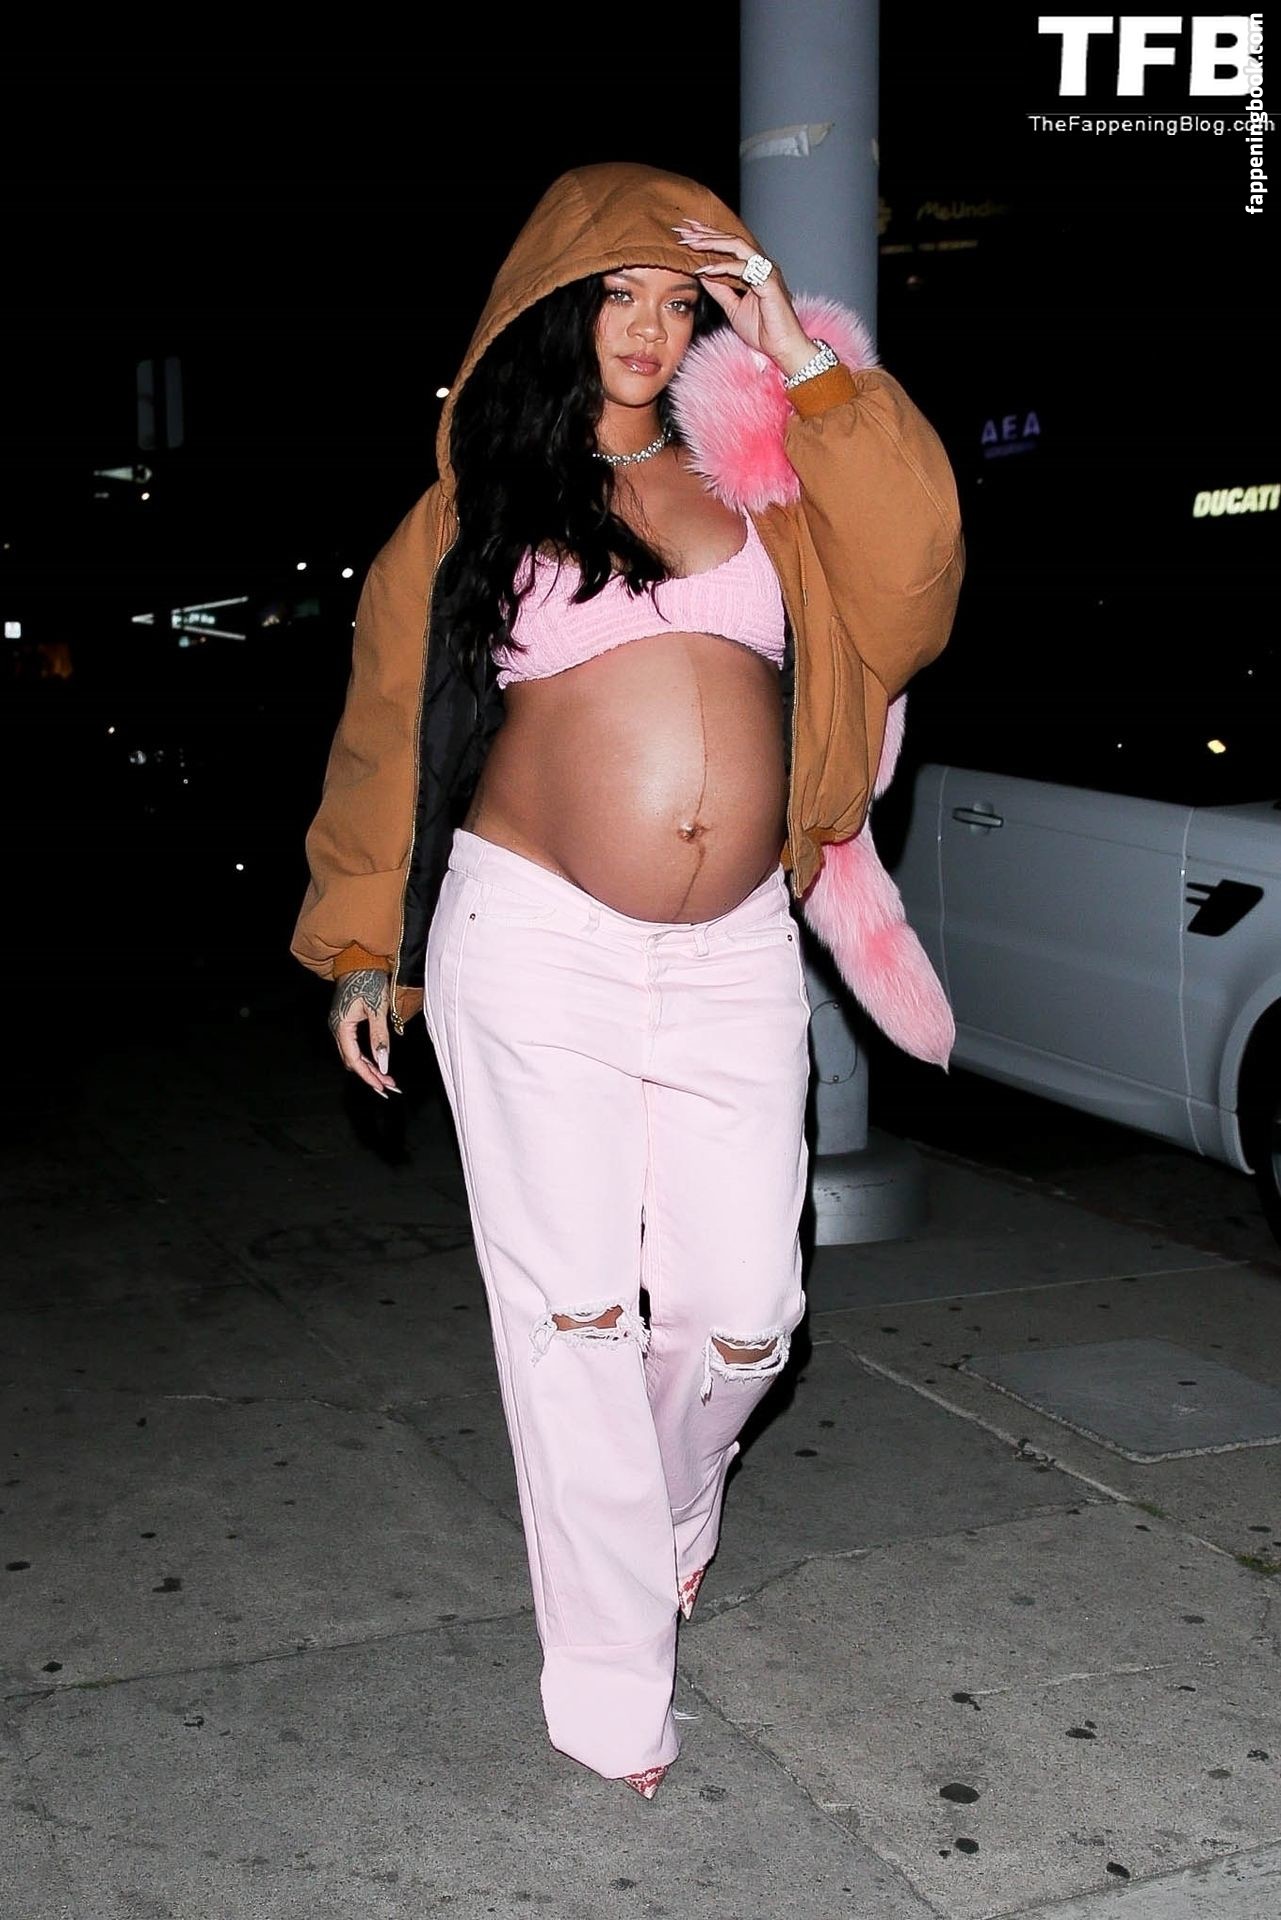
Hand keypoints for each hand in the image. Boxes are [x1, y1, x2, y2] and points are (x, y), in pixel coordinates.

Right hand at [327, 968, 400, 1098]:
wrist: (359, 960)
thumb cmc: (369, 979)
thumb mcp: (378, 1009)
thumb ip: (379, 1037)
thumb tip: (383, 1064)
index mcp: (341, 1026)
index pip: (353, 1059)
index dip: (368, 1075)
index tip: (382, 1087)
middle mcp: (336, 1028)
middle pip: (351, 1060)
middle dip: (370, 1075)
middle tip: (389, 1086)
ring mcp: (339, 1025)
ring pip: (352, 1055)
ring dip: (369, 1067)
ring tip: (386, 1078)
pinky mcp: (345, 1021)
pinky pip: (353, 1046)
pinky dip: (365, 1057)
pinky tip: (377, 1062)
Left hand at [673, 219, 813, 374]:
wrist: (782, 348)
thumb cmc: (763, 330)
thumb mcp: (733, 307)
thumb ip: (719, 289)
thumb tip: (702, 273)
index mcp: (754, 268)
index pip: (728, 245)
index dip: (707, 237)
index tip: (686, 233)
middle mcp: (761, 265)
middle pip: (731, 240)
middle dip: (705, 234)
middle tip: (683, 230)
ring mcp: (766, 271)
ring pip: (737, 246)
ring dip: (712, 243)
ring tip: (692, 243)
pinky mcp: (770, 282)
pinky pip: (744, 268)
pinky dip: (724, 267)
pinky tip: (706, 270)